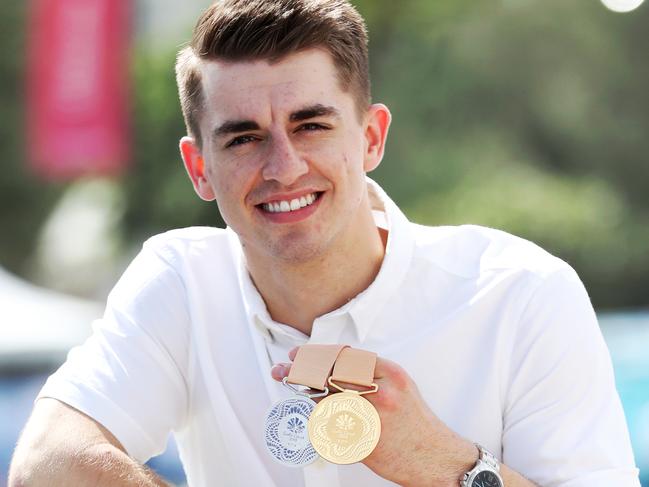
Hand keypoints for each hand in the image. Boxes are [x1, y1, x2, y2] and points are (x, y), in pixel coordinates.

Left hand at [271, 348, 477, 486]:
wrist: (435, 455)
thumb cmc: (415, 420)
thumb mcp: (398, 384)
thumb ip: (369, 371)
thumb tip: (333, 363)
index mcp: (389, 374)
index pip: (342, 356)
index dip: (315, 354)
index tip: (298, 355)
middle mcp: (379, 393)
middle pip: (327, 376)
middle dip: (299, 371)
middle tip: (282, 370)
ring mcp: (370, 419)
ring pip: (323, 402)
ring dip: (303, 395)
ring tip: (290, 389)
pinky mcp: (362, 442)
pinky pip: (330, 428)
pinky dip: (316, 421)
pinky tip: (310, 416)